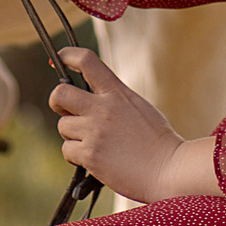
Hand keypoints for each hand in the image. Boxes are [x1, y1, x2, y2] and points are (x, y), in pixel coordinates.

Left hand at [46, 48, 221, 203]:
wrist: (169, 169)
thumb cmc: (158, 142)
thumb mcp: (138, 107)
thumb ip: (115, 99)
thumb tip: (91, 99)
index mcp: (117, 92)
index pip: (87, 61)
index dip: (68, 56)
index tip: (59, 58)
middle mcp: (103, 108)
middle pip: (60, 93)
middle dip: (57, 102)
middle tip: (66, 111)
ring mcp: (95, 131)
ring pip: (63, 126)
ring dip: (72, 136)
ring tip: (94, 144)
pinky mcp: (90, 154)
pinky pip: (67, 150)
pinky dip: (76, 156)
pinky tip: (95, 160)